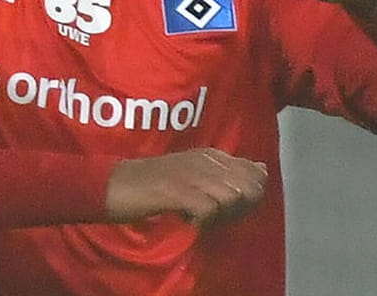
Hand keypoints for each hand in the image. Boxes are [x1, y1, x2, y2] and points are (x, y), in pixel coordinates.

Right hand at [105, 147, 267, 225]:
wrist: (114, 184)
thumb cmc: (152, 183)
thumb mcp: (193, 172)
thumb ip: (225, 172)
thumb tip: (262, 170)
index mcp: (212, 155)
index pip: (255, 171)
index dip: (250, 196)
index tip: (229, 207)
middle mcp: (207, 160)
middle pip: (248, 186)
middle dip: (240, 208)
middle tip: (215, 216)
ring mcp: (192, 174)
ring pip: (232, 197)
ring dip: (221, 215)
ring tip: (199, 217)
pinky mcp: (177, 191)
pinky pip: (208, 209)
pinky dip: (201, 221)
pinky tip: (186, 220)